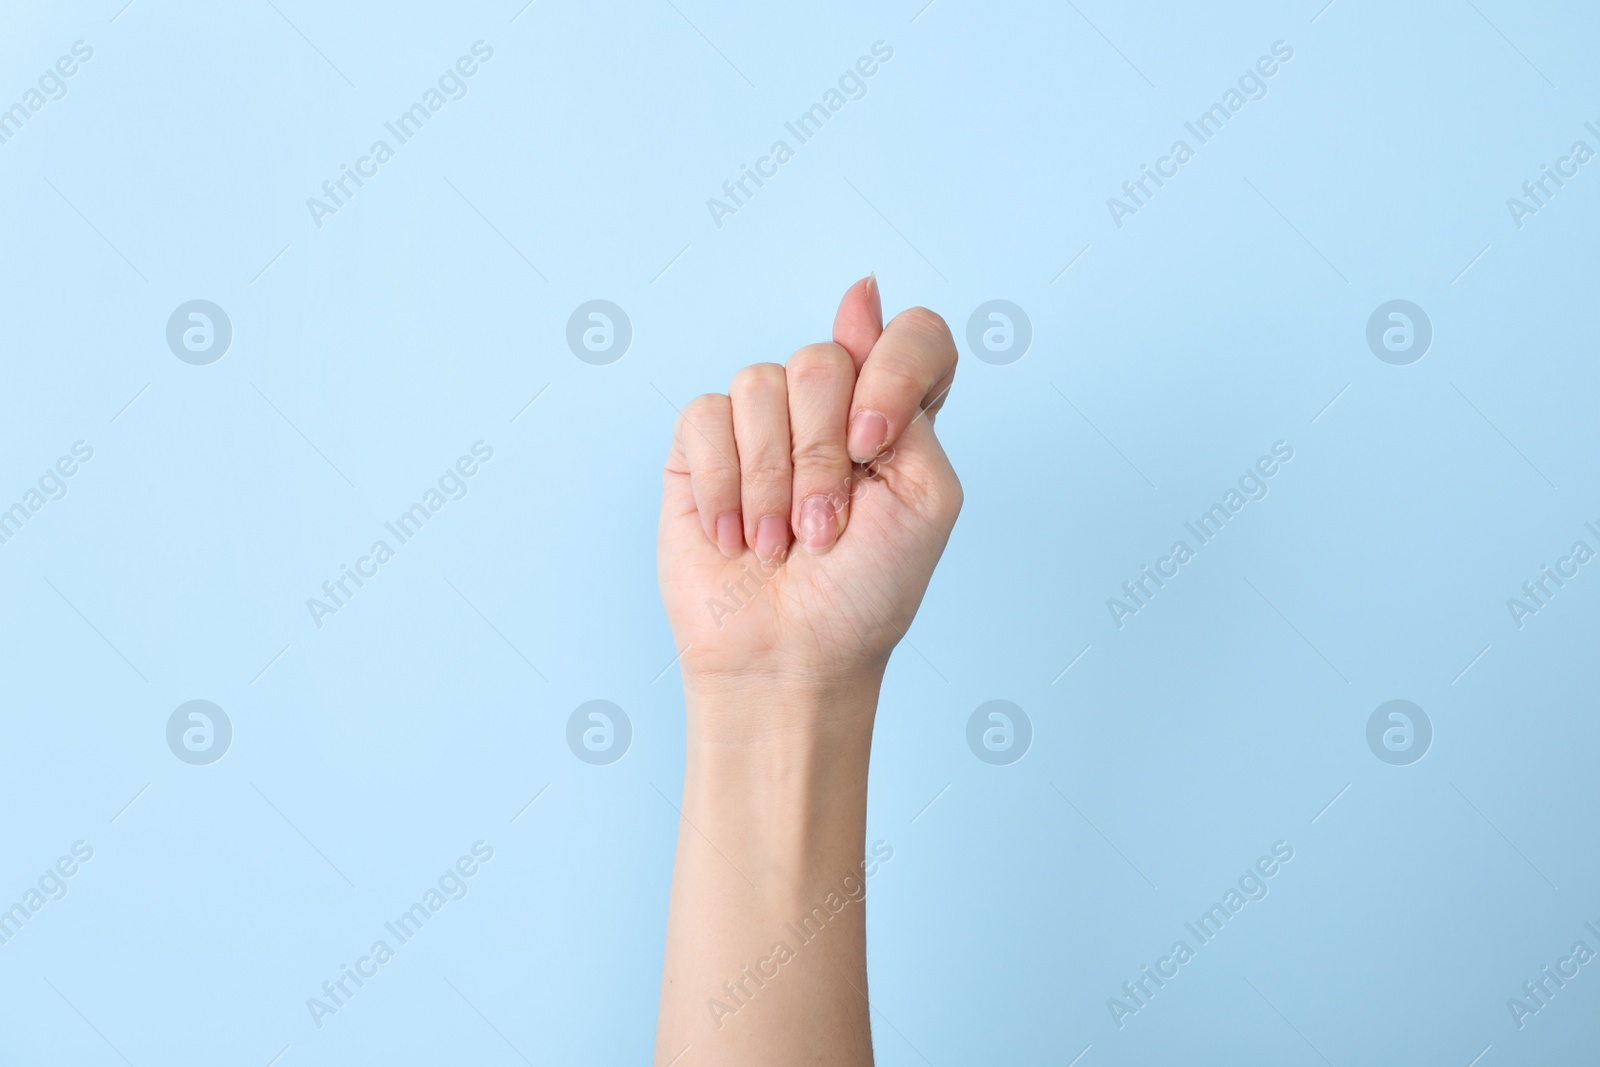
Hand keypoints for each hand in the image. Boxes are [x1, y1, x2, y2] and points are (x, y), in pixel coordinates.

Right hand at [657, 276, 962, 699]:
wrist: (791, 657)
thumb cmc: (865, 593)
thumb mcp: (926, 496)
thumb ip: (909, 395)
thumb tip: (859, 293)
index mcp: (896, 415)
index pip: (911, 335)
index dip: (893, 369)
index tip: (875, 442)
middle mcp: (829, 408)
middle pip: (824, 360)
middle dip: (823, 456)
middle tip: (823, 528)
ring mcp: (762, 424)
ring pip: (760, 383)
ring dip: (773, 480)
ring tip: (779, 542)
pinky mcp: (701, 446)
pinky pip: (706, 414)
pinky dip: (725, 483)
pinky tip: (736, 535)